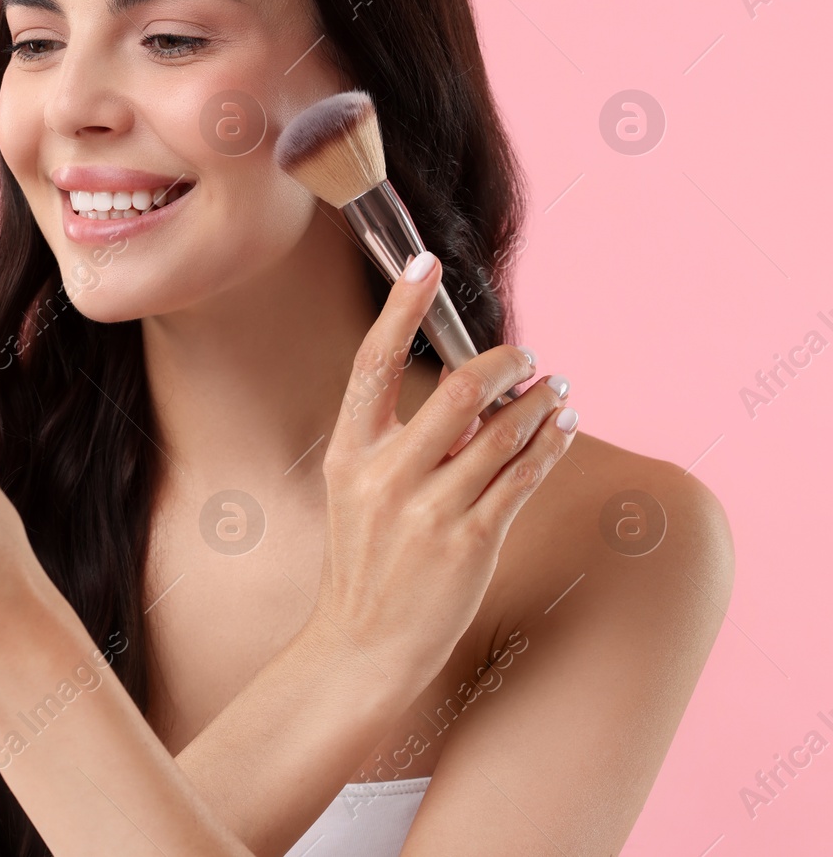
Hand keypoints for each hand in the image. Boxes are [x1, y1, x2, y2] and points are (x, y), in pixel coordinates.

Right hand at [312, 250, 577, 694]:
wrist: (361, 645)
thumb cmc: (364, 563)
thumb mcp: (355, 492)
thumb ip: (395, 441)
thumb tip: (461, 390)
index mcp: (348, 453)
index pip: (373, 363)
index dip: (400, 309)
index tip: (424, 265)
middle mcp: (384, 475)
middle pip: (456, 390)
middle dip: (504, 363)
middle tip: (527, 356)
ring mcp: (426, 511)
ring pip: (501, 434)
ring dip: (539, 403)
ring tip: (557, 390)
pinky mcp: (468, 542)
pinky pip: (523, 478)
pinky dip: (549, 445)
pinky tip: (561, 429)